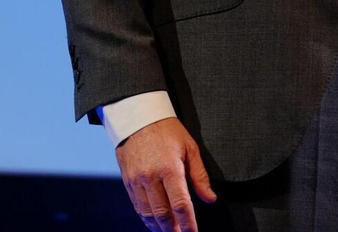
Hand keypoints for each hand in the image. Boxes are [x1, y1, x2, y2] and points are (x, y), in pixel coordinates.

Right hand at [115, 117, 216, 231]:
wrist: (137, 117)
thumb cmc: (166, 130)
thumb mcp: (190, 147)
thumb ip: (199, 176)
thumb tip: (210, 198)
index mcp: (169, 168)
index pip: (180, 204)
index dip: (188, 223)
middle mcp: (151, 177)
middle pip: (162, 213)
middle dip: (173, 230)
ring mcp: (137, 180)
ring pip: (148, 213)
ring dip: (159, 227)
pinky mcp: (127, 181)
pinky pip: (137, 206)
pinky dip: (146, 218)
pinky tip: (154, 223)